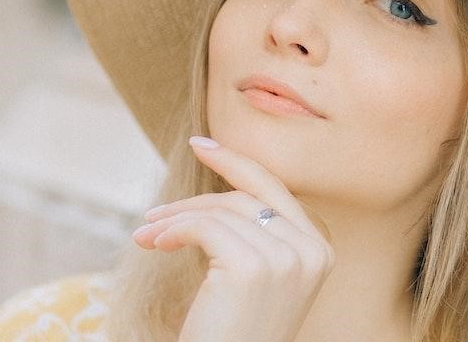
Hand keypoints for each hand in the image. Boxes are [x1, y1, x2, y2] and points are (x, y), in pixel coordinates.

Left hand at [132, 136, 335, 341]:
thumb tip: (223, 183)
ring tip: (147, 235)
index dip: (238, 164)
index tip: (202, 145)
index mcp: (321, 251)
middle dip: (196, 197)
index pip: (275, 191)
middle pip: (248, 196)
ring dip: (175, 219)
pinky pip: (205, 227)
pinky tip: (155, 245)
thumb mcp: (259, 277)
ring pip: (223, 210)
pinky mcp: (253, 267)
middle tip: (154, 212)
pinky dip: (173, 230)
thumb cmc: (234, 331)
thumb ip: (259, 235)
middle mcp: (313, 251)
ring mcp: (288, 258)